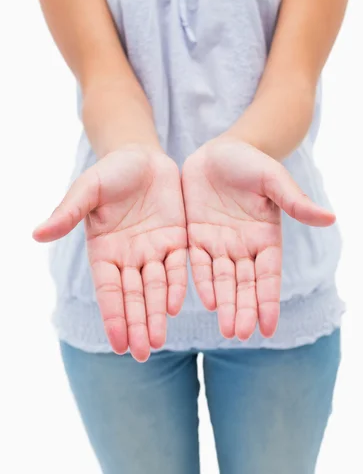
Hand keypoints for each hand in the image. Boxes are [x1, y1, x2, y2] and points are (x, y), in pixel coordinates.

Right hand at [33, 144, 186, 361]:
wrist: (143, 155)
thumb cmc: (110, 172)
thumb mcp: (88, 189)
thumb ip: (67, 212)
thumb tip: (36, 234)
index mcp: (104, 250)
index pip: (109, 290)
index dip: (113, 316)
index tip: (118, 343)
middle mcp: (129, 256)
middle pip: (134, 296)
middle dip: (137, 324)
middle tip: (142, 354)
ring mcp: (153, 249)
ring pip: (156, 288)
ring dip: (157, 314)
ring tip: (158, 341)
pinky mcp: (177, 239)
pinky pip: (178, 266)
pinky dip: (177, 286)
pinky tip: (177, 306)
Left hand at [182, 138, 334, 340]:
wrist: (217, 150)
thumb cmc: (250, 163)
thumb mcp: (273, 179)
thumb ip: (295, 201)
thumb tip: (330, 219)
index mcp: (266, 237)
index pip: (268, 276)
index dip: (268, 301)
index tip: (268, 329)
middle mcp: (243, 247)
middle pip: (245, 284)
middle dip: (244, 309)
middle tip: (241, 334)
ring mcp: (219, 243)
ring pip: (222, 280)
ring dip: (225, 304)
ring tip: (226, 330)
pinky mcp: (196, 236)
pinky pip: (198, 263)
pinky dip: (201, 282)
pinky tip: (205, 301)